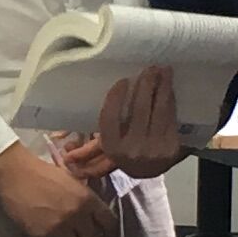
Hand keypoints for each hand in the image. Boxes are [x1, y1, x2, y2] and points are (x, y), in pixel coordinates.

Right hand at [0, 143, 109, 236]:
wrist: (16, 175)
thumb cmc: (43, 172)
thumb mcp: (71, 180)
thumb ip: (85, 197)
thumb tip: (94, 213)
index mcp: (87, 199)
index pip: (109, 223)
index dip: (108, 230)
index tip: (104, 232)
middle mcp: (77, 215)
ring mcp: (60, 227)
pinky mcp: (43, 235)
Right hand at [66, 67, 181, 181]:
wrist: (152, 169)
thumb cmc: (128, 149)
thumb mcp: (111, 146)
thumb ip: (92, 145)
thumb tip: (66, 150)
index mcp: (112, 148)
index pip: (109, 119)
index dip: (115, 98)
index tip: (122, 80)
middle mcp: (131, 151)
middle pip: (138, 111)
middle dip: (144, 86)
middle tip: (149, 68)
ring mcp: (153, 149)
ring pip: (157, 111)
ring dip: (161, 87)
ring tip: (163, 70)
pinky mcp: (170, 147)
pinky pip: (170, 117)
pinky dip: (170, 99)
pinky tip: (170, 85)